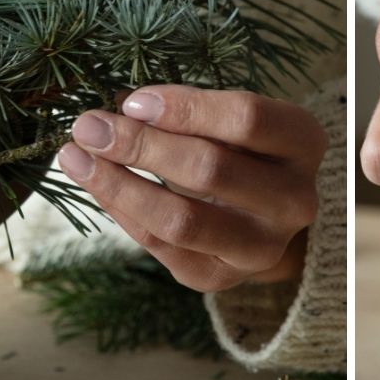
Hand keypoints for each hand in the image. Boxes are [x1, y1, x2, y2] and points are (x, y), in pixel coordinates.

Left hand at [57, 86, 324, 291]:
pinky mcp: (221, 279)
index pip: (246, 119)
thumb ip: (191, 109)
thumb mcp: (234, 118)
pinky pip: (161, 246)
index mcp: (303, 142)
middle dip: (140, 145)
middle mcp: (293, 200)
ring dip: (120, 185)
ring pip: (182, 220)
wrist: (265, 215)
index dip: (185, 108)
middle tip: (89, 125)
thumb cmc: (243, 147)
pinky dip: (122, 211)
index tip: (132, 100)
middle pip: (210, 169)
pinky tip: (95, 183)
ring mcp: (261, 248)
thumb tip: (124, 107)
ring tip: (76, 157)